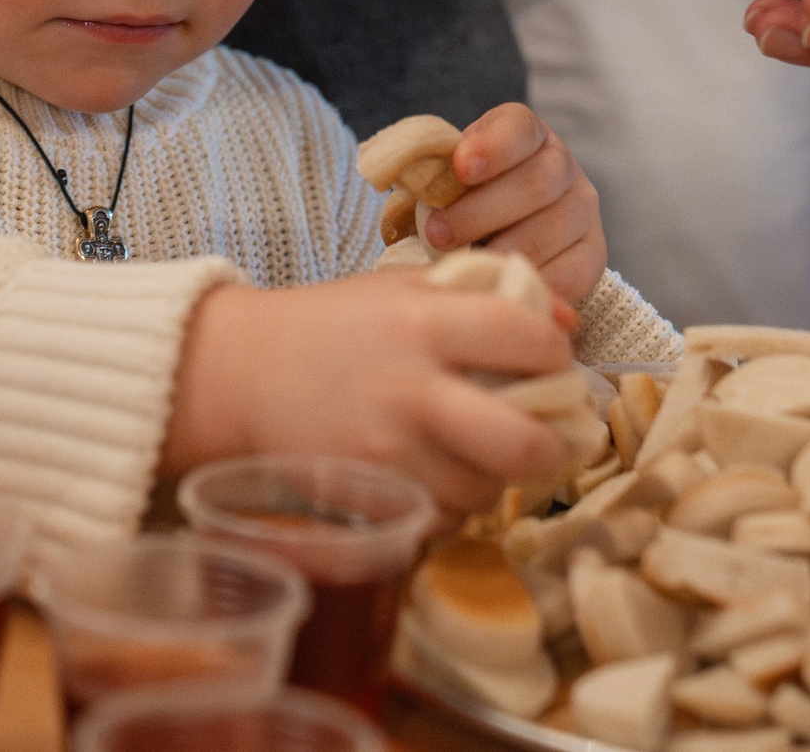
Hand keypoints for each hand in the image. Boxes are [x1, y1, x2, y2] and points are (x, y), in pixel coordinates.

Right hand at [162, 273, 575, 511]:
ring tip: (473, 452)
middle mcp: (410, 389)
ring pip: (483, 492)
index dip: (556, 353)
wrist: (240, 372)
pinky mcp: (367, 493)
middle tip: (544, 439)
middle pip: (522, 442)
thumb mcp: (401, 289)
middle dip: (550, 448)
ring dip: (492, 479)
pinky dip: (448, 506)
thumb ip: (483, 294)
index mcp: (423, 322)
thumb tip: (568, 320)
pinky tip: (433, 474)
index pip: (529, 338)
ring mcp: (388, 451)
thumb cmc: (330, 325)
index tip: (549, 361)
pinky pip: (439, 519)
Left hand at [419, 103, 605, 302]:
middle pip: (536, 183)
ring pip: (553, 228)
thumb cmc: (458, 201)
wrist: (496, 236)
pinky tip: (502, 287)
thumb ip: (433, 177)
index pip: (517, 128)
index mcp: (523, 133)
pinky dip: (536, 282)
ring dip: (505, 251)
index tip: (460, 168)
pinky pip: (573, 271)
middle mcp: (561, 164)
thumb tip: (412, 182)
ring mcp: (583, 209)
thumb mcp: (444, 178)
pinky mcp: (594, 254)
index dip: (492, 147)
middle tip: (438, 234)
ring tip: (466, 266)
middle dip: (482, 211)